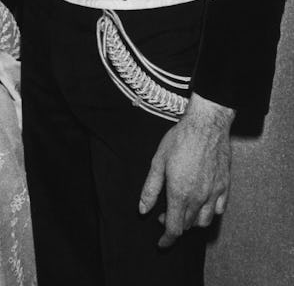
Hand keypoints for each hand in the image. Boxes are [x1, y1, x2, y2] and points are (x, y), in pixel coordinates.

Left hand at [139, 92, 233, 246]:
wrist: (206, 125)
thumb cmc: (180, 139)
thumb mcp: (158, 162)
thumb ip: (150, 189)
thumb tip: (142, 209)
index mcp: (180, 193)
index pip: (174, 228)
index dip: (166, 239)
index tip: (160, 243)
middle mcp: (199, 198)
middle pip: (188, 225)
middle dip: (175, 225)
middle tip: (164, 214)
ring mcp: (214, 193)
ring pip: (204, 221)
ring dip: (191, 221)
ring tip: (182, 209)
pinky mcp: (224, 186)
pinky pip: (218, 210)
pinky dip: (209, 213)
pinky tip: (201, 203)